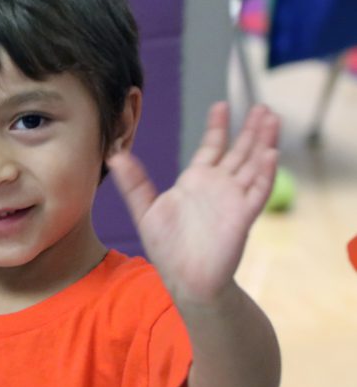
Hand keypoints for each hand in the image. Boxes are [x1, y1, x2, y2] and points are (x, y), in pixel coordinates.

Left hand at [107, 103, 278, 304]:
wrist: (185, 280)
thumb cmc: (167, 250)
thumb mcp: (145, 211)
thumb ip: (133, 183)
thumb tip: (114, 155)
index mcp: (196, 181)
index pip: (212, 147)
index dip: (218, 126)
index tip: (220, 105)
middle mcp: (218, 187)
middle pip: (240, 150)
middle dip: (251, 128)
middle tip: (261, 106)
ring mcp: (233, 200)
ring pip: (254, 164)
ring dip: (263, 141)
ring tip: (272, 118)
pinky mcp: (243, 217)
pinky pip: (258, 191)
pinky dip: (266, 173)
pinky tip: (270, 154)